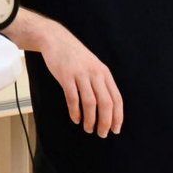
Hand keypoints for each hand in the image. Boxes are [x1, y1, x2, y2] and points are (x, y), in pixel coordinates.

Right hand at [0, 6, 123, 136]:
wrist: (55, 39)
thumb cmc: (74, 55)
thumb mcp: (93, 66)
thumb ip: (100, 82)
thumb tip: (107, 107)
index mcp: (104, 73)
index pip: (116, 98)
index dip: (118, 116)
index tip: (116, 129)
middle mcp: (95, 74)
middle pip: (106, 103)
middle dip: (106, 121)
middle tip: (102, 134)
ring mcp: (80, 74)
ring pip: (90, 103)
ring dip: (90, 119)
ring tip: (88, 129)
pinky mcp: (66, 76)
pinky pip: (73, 98)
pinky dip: (75, 111)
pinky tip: (75, 118)